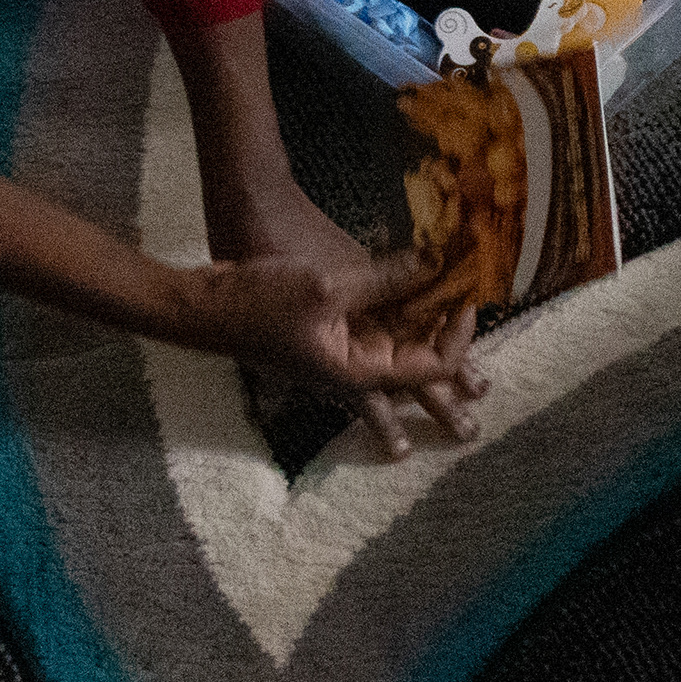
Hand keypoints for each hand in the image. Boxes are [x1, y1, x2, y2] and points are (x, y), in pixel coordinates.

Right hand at [185, 247, 484, 458]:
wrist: (203, 306)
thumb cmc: (257, 302)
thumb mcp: (326, 286)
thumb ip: (386, 276)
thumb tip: (439, 260)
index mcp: (355, 373)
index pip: (426, 368)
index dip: (456, 338)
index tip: (470, 301)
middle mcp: (349, 375)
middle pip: (412, 389)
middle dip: (446, 401)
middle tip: (477, 421)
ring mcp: (334, 361)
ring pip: (391, 373)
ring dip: (424, 382)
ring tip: (456, 403)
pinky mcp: (322, 343)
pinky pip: (369, 347)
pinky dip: (395, 340)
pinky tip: (403, 345)